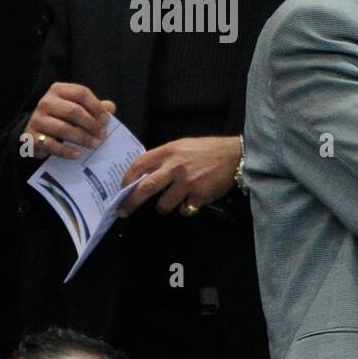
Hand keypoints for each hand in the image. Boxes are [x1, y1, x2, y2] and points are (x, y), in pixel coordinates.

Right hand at [24, 82, 115, 159]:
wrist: (37, 131)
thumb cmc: (64, 118)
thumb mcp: (78, 108)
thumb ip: (96, 107)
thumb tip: (111, 107)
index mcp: (59, 90)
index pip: (81, 93)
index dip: (96, 107)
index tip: (106, 120)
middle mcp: (46, 102)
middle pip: (73, 111)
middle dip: (91, 124)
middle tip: (102, 135)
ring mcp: (37, 119)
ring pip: (62, 129)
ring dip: (82, 138)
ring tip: (94, 145)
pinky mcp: (31, 136)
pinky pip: (51, 145)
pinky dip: (66, 151)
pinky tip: (78, 155)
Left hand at [118, 136, 239, 216]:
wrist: (236, 155)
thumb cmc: (207, 150)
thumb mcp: (183, 146)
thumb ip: (164, 158)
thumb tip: (145, 174)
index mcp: (169, 152)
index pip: (139, 165)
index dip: (126, 179)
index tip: (121, 189)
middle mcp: (175, 167)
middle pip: (145, 188)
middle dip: (131, 202)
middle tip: (123, 212)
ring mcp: (188, 183)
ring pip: (164, 204)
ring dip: (164, 207)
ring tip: (172, 202)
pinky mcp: (200, 196)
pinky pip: (185, 210)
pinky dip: (186, 209)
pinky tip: (193, 200)